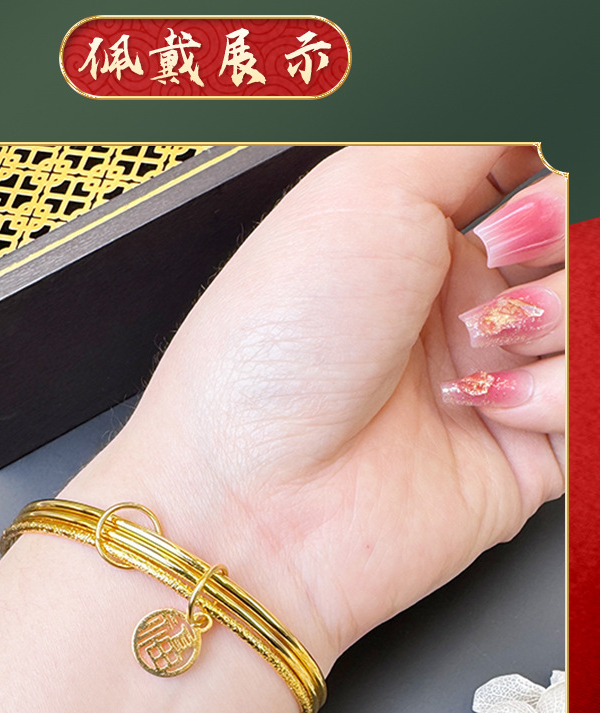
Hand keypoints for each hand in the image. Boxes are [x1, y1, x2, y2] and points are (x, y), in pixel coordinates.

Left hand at [83, 146, 565, 669]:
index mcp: (420, 232)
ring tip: (485, 341)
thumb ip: (465, 135)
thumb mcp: (363, 191)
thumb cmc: (270, 353)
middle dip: (561, 234)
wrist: (250, 503)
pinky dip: (556, 394)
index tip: (523, 188)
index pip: (537, 174)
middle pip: (578, 244)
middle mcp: (462, 303)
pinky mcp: (523, 457)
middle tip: (507, 246)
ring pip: (595, 320)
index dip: (552, 174)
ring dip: (558, 315)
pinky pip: (592, 405)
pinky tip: (487, 405)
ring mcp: (496, 379)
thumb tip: (527, 107)